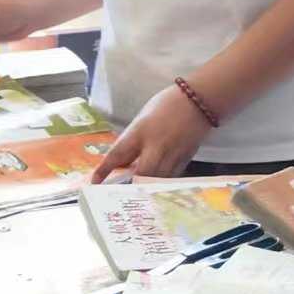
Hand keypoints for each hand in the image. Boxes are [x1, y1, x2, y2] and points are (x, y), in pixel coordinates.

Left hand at [90, 85, 212, 181]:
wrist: (199, 100)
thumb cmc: (167, 104)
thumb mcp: (143, 119)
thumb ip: (134, 140)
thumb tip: (125, 161)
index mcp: (140, 131)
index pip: (117, 154)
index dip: (104, 170)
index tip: (94, 182)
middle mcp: (156, 145)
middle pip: (141, 174)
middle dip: (130, 185)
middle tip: (120, 193)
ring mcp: (173, 153)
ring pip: (157, 179)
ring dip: (146, 186)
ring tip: (138, 192)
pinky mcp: (186, 159)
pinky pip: (171, 177)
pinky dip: (161, 182)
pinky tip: (156, 184)